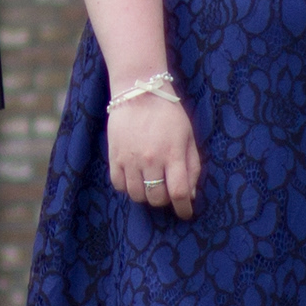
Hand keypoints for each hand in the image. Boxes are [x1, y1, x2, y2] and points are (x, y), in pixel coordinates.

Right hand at [106, 92, 200, 219]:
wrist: (139, 92)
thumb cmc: (168, 114)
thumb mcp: (188, 137)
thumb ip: (191, 166)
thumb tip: (190, 194)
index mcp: (172, 154)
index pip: (178, 192)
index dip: (184, 208)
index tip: (185, 213)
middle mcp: (150, 159)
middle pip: (156, 198)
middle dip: (165, 201)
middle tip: (167, 193)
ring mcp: (130, 159)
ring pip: (137, 195)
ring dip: (146, 195)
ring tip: (150, 184)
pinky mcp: (114, 156)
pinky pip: (119, 185)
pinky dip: (128, 187)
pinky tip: (135, 178)